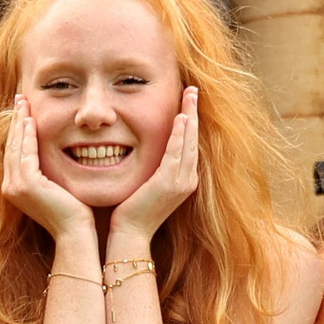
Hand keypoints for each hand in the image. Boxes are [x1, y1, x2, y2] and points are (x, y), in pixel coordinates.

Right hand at [0, 95, 95, 241]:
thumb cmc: (73, 212)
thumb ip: (49, 171)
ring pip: (15, 147)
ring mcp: (16, 186)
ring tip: (23, 104)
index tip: (22, 111)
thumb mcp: (57, 186)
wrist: (75, 232)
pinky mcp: (27, 184)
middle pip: (10, 146)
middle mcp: (10, 187)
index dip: (17, 130)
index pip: (14, 152)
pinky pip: (25, 153)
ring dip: (19, 123)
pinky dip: (26, 136)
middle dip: (15, 121)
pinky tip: (30, 121)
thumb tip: (57, 152)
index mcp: (15, 188)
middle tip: (19, 99)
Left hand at [110, 86, 200, 247]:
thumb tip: (144, 148)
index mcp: (183, 180)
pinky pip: (177, 153)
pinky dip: (180, 134)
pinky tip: (181, 117)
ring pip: (189, 142)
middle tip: (194, 89)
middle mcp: (187, 180)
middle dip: (194, 112)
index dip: (190, 121)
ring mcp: (180, 182)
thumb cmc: (131, 211)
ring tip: (190, 94)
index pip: (190, 144)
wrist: (129, 234)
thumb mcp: (146, 185)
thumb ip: (152, 168)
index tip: (188, 101)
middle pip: (194, 139)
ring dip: (190, 116)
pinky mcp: (168, 183)